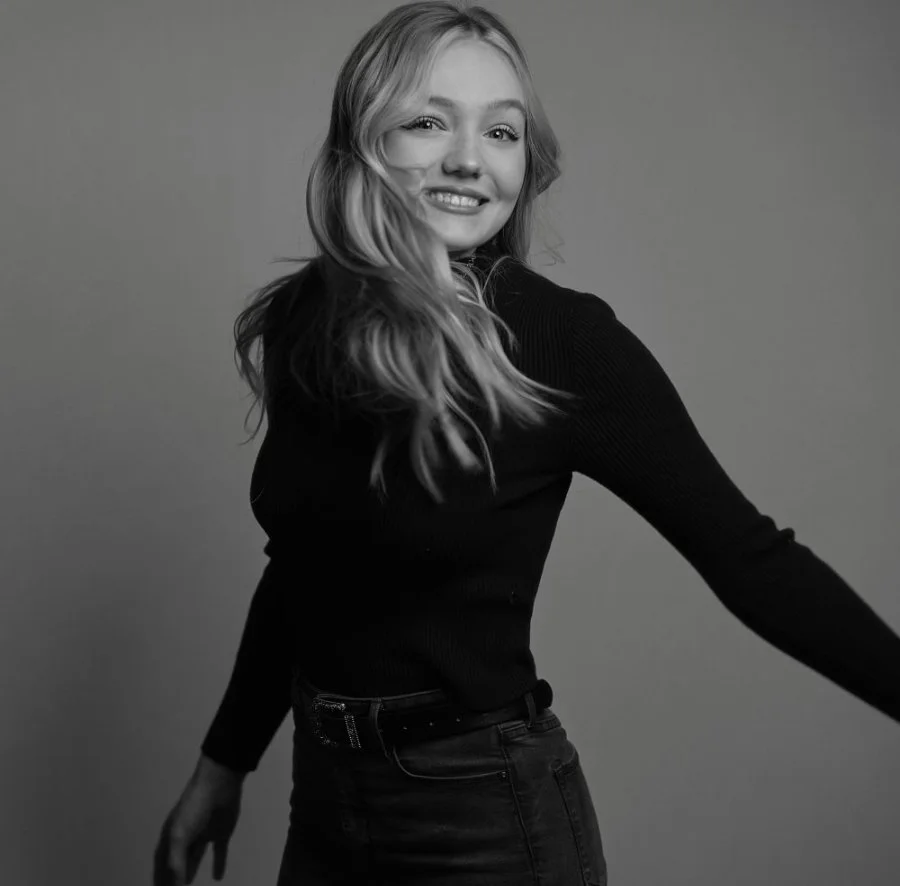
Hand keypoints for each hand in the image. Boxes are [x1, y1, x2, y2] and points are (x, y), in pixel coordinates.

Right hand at [153, 756, 244, 884]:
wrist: (220, 782)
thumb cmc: (195, 806)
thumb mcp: (180, 835)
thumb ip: (177, 862)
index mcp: (171, 835)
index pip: (162, 862)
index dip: (159, 877)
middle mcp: (186, 836)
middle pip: (177, 861)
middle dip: (173, 876)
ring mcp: (203, 834)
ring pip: (194, 858)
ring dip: (191, 871)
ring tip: (188, 885)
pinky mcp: (221, 832)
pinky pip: (219, 852)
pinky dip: (219, 864)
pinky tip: (218, 877)